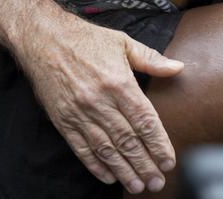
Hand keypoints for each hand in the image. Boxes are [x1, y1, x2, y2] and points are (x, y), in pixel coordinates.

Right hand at [20, 20, 183, 193]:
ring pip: (106, 149)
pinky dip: (95, 165)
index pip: (144, 121)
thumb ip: (151, 59)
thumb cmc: (85, 39)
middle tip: (157, 182)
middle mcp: (100, 101)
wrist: (43, 38)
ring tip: (137, 185)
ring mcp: (79, 113)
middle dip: (144, 164)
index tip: (168, 161)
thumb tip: (178, 67)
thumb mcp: (122, 42)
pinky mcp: (62, 119)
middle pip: (127, 141)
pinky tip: (108, 176)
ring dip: (124, 170)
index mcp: (118, 83)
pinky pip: (81, 148)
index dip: (158, 144)